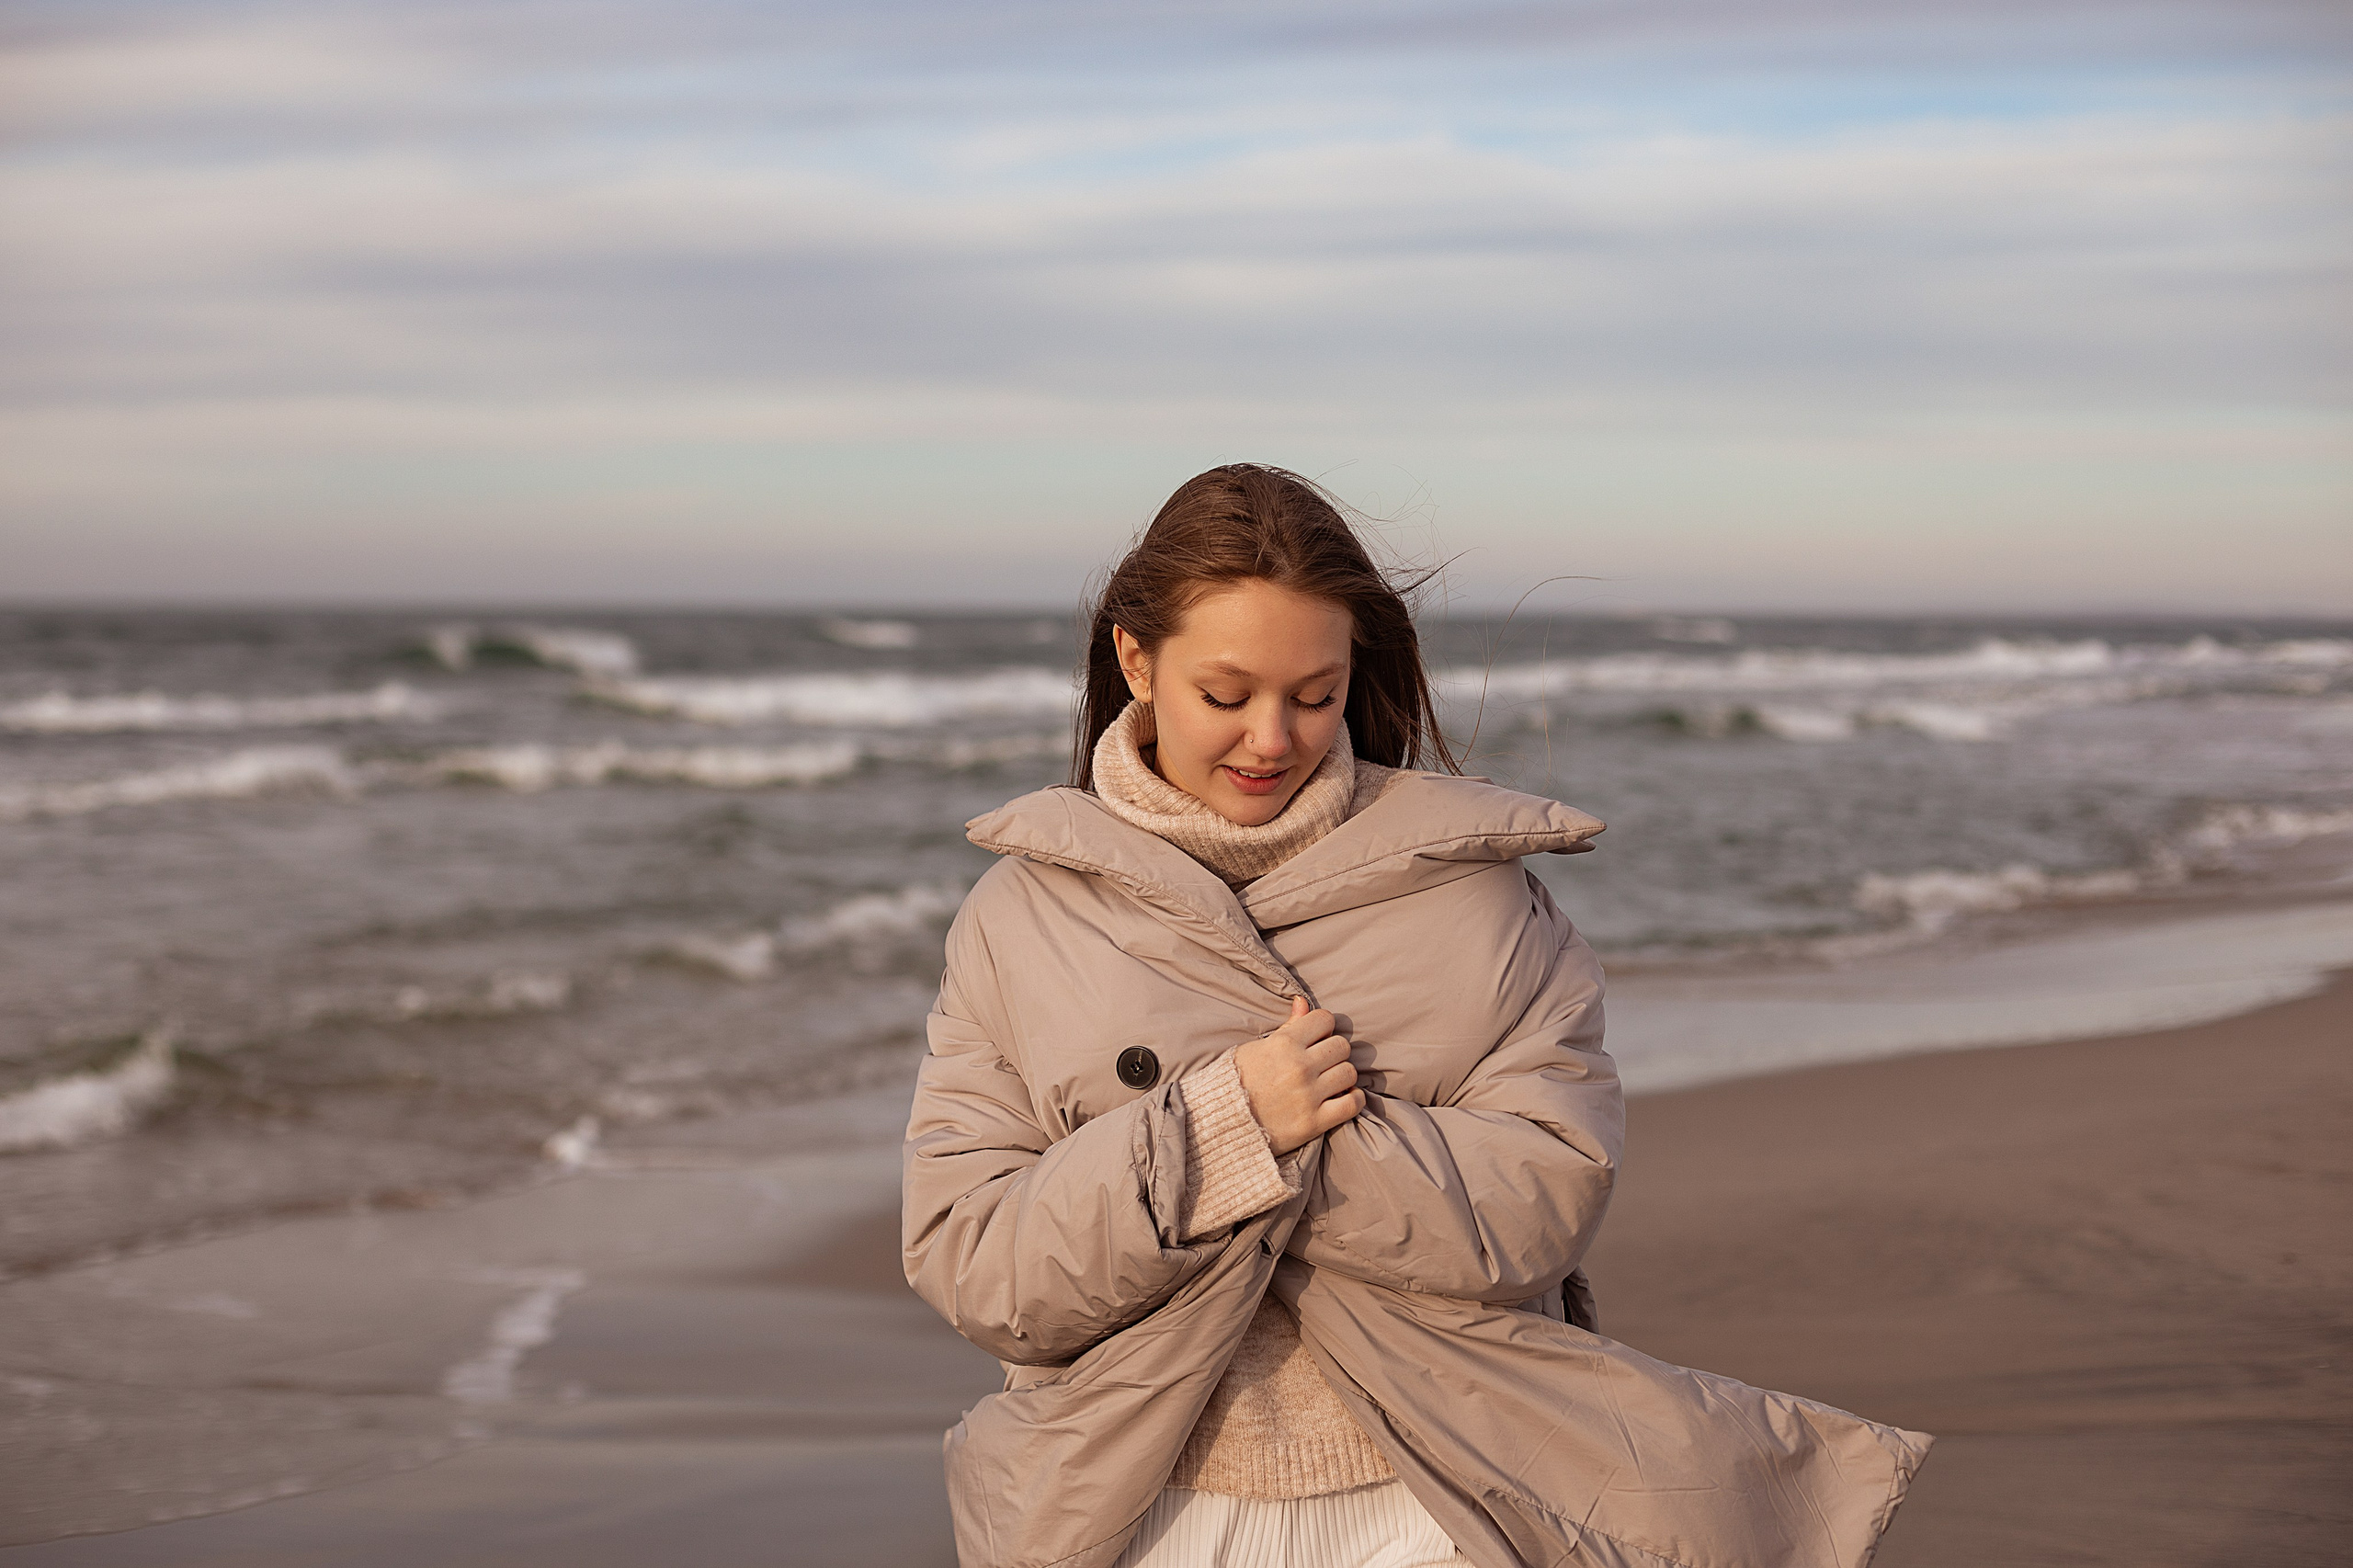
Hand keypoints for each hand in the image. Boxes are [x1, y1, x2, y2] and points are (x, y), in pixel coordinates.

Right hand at [1233, 997, 1363, 1155]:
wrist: (1219, 1124)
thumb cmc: (1235, 1082)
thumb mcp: (1255, 1048)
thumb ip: (1286, 1027)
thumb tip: (1302, 1001)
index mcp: (1283, 1044)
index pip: (1325, 1019)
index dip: (1322, 1027)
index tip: (1316, 1038)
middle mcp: (1299, 1067)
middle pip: (1342, 1046)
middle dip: (1333, 1051)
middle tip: (1322, 1062)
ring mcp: (1308, 1095)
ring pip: (1349, 1073)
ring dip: (1343, 1075)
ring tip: (1330, 1081)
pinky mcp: (1314, 1122)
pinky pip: (1353, 1104)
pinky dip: (1353, 1099)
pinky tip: (1341, 1097)